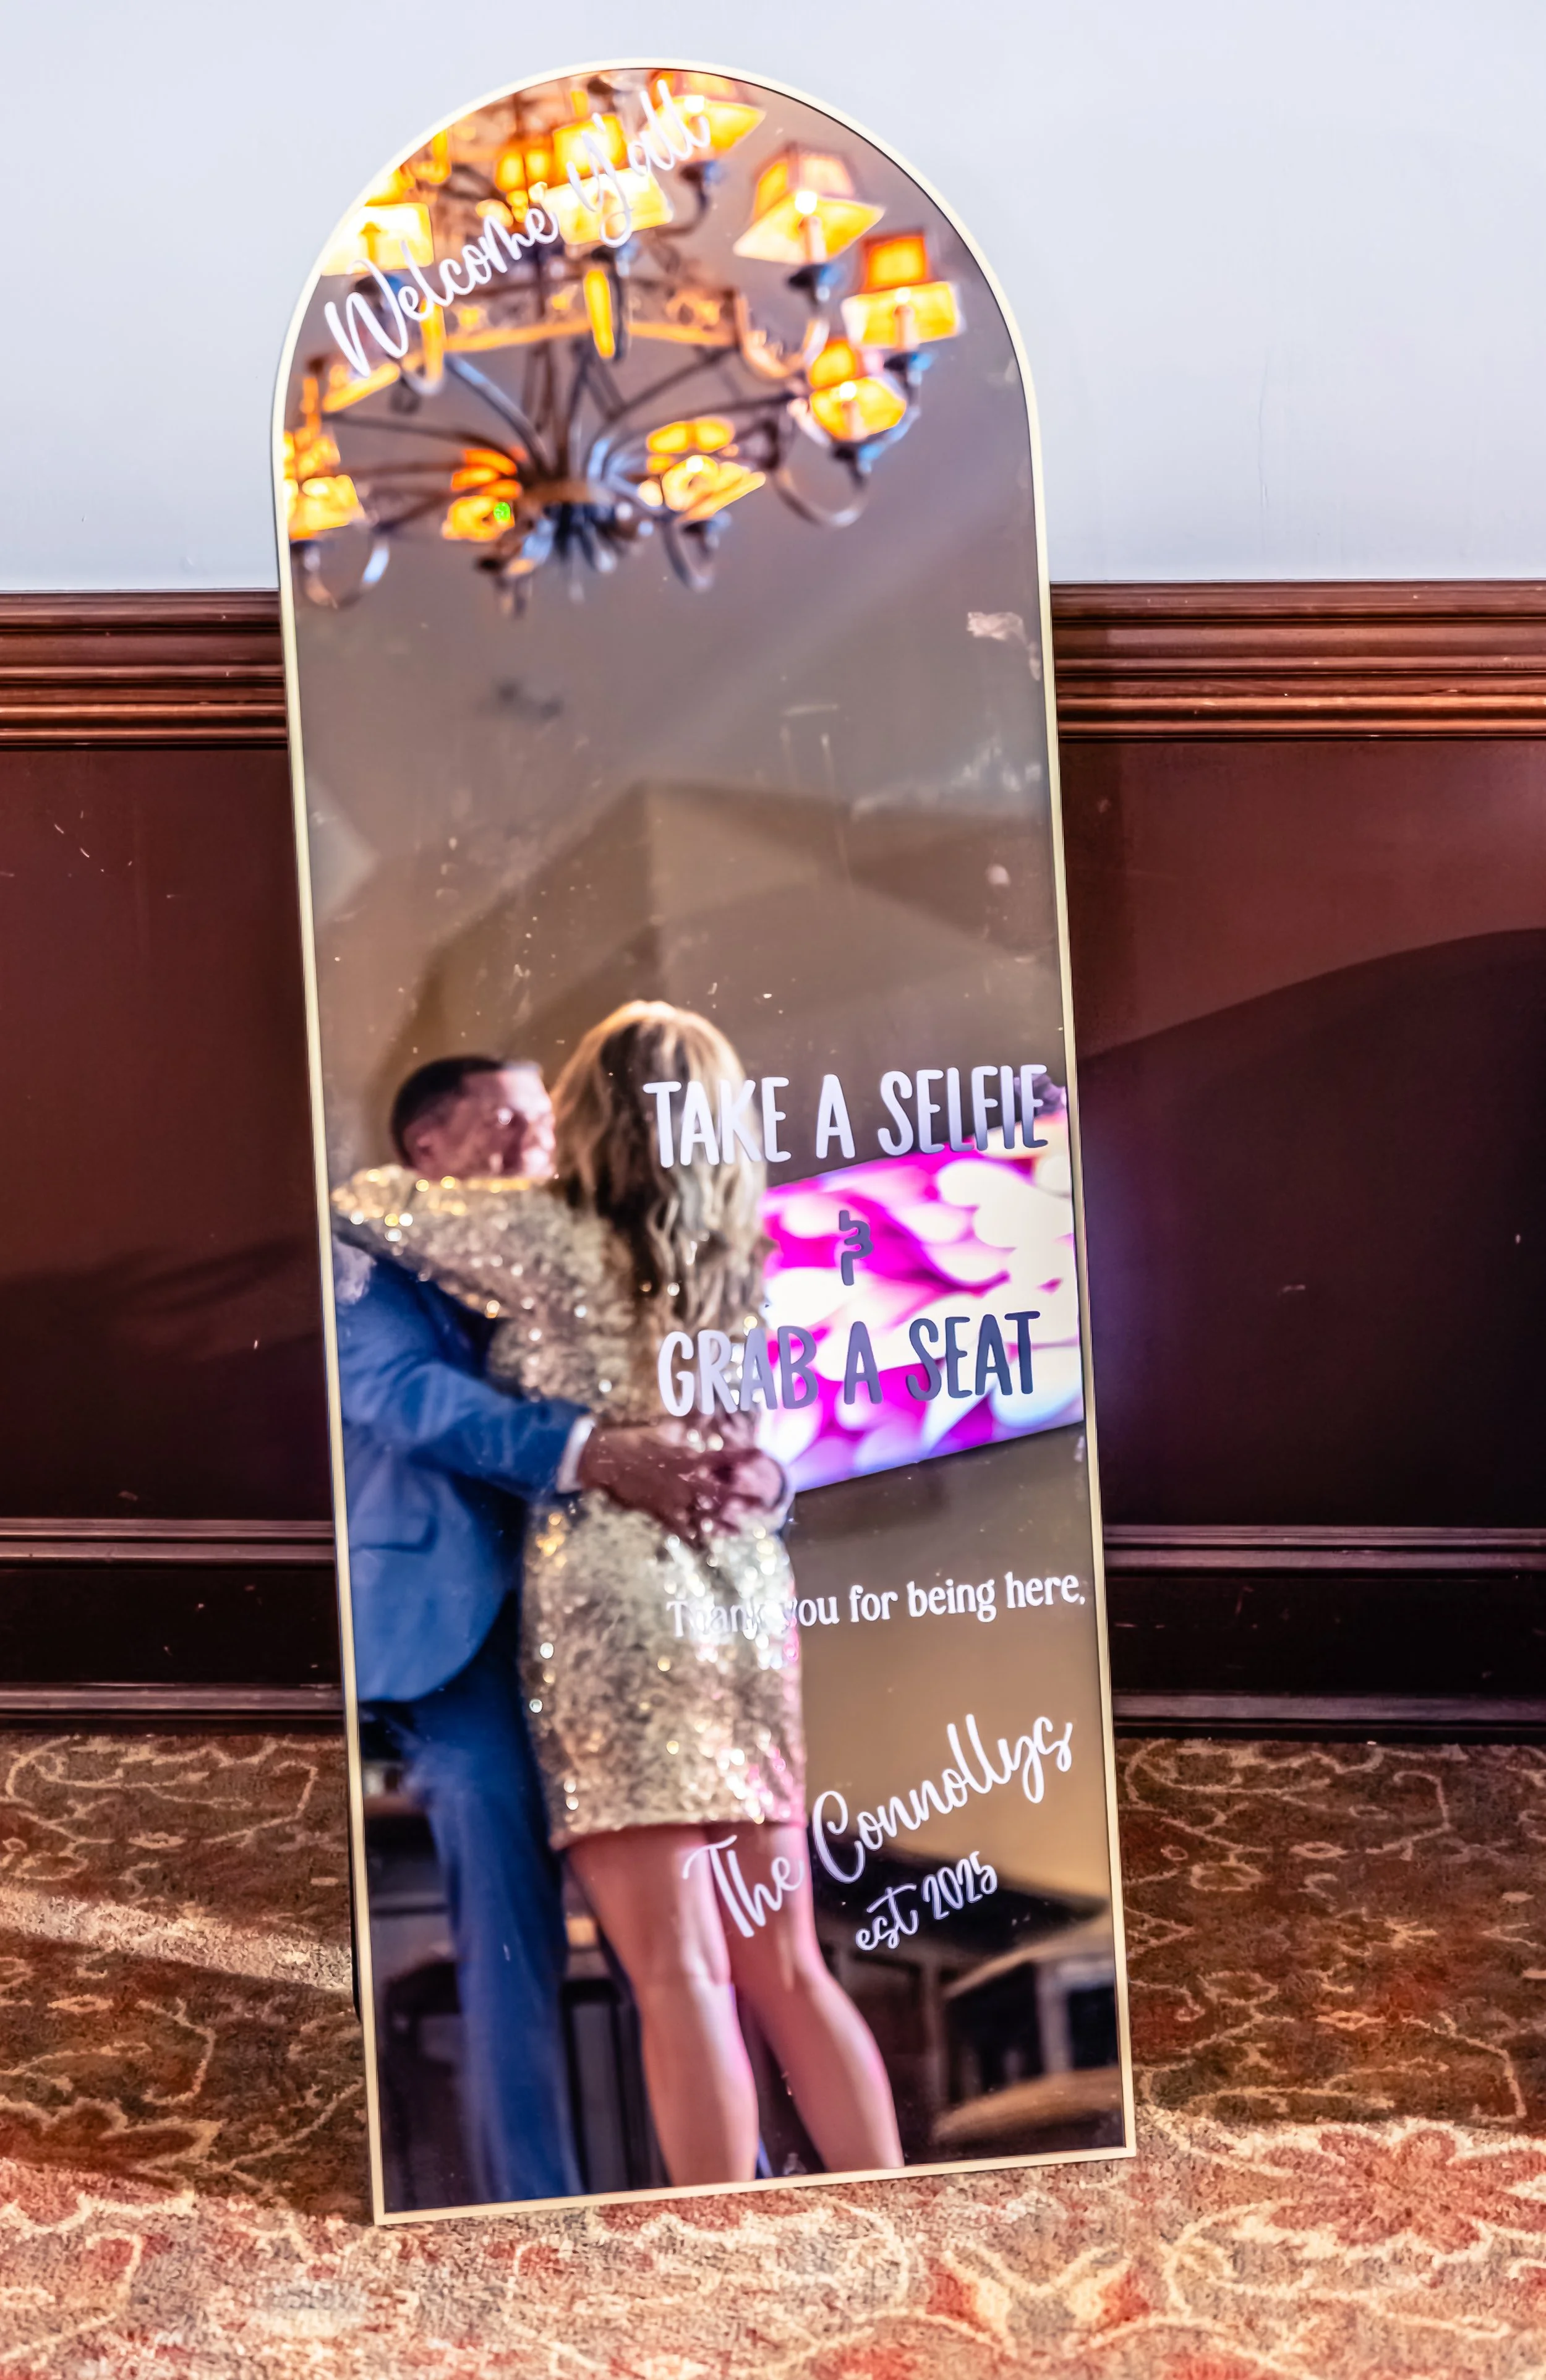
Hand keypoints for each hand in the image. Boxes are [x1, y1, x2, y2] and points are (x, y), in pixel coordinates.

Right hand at [578, 1420, 787, 1543]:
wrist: (601, 1460)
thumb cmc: (633, 1439)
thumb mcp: (663, 1426)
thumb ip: (689, 1424)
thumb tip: (711, 1414)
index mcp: (686, 1457)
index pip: (721, 1459)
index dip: (742, 1460)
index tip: (761, 1459)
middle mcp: (684, 1481)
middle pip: (720, 1492)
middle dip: (743, 1498)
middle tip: (764, 1504)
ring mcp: (672, 1500)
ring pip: (704, 1515)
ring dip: (725, 1522)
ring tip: (744, 1529)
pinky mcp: (659, 1513)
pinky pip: (681, 1529)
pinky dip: (694, 1537)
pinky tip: (707, 1544)